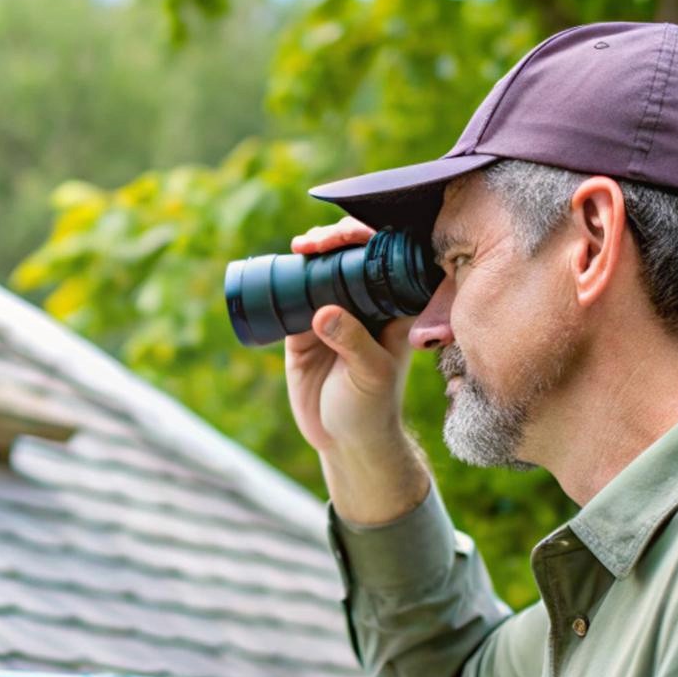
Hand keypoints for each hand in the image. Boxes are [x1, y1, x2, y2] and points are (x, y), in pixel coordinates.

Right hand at [281, 217, 414, 455]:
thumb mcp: (370, 375)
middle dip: (337, 238)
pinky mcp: (303, 328)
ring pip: (323, 270)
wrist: (344, 439)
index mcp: (395, 309)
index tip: (352, 237)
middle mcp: (366, 304)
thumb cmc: (372, 407)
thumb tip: (323, 312)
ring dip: (312, 252)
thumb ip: (353, 343)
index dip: (375, 239)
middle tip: (316, 242)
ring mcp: (334, 313)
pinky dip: (287, 278)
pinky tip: (282, 265)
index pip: (390, 262)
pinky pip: (294, 295)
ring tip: (301, 248)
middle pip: (354, 256)